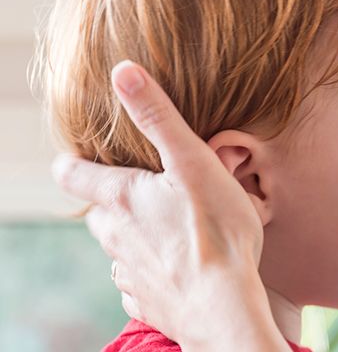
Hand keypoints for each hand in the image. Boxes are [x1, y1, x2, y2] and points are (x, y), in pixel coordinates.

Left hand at [52, 61, 283, 349]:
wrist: (224, 306)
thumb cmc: (216, 233)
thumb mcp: (193, 163)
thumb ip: (158, 117)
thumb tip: (124, 72)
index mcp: (122, 199)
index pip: (71, 174)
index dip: (73, 163)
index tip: (83, 158)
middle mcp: (115, 237)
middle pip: (99, 214)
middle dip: (116, 202)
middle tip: (148, 193)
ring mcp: (129, 272)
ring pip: (119, 249)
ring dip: (137, 239)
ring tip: (171, 232)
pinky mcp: (148, 301)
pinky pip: (139, 283)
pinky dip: (151, 273)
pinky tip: (177, 269)